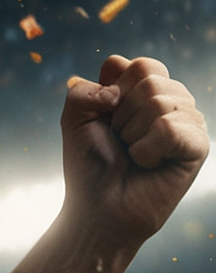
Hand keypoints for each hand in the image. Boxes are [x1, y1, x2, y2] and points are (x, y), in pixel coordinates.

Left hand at [60, 55, 208, 246]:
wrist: (99, 207)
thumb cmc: (90, 164)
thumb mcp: (74, 121)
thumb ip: (82, 91)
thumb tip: (114, 92)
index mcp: (146, 89)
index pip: (137, 65)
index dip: (111, 94)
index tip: (106, 120)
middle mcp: (172, 100)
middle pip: (148, 79)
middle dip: (120, 116)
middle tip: (120, 142)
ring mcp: (189, 121)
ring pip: (159, 102)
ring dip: (132, 135)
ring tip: (134, 155)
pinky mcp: (198, 145)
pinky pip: (169, 129)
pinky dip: (147, 151)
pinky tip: (149, 164)